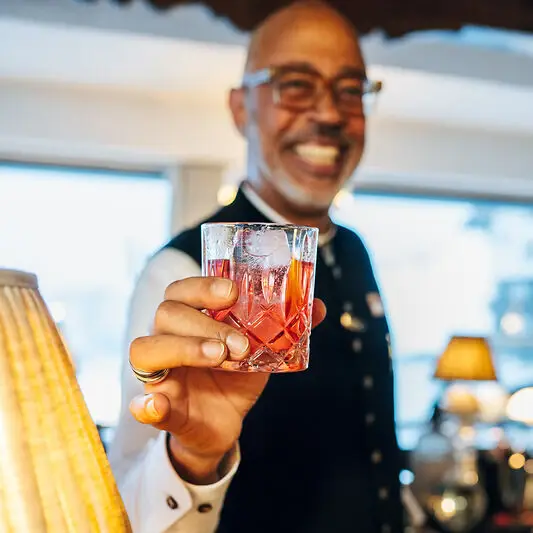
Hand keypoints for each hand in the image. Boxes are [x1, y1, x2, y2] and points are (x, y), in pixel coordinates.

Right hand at [129, 276, 325, 483]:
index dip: (202, 285)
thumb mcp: (261, 352)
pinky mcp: (160, 407)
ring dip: (184, 349)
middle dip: (205, 322)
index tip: (233, 293)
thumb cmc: (236, 377)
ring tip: (220, 358)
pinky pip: (143, 405)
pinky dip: (147, 406)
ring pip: (146, 349)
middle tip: (240, 342)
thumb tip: (318, 306)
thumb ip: (284, 329)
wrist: (223, 423)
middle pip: (166, 312)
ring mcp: (160, 373)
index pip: (182, 289)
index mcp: (191, 319)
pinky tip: (155, 406)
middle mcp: (168, 339)